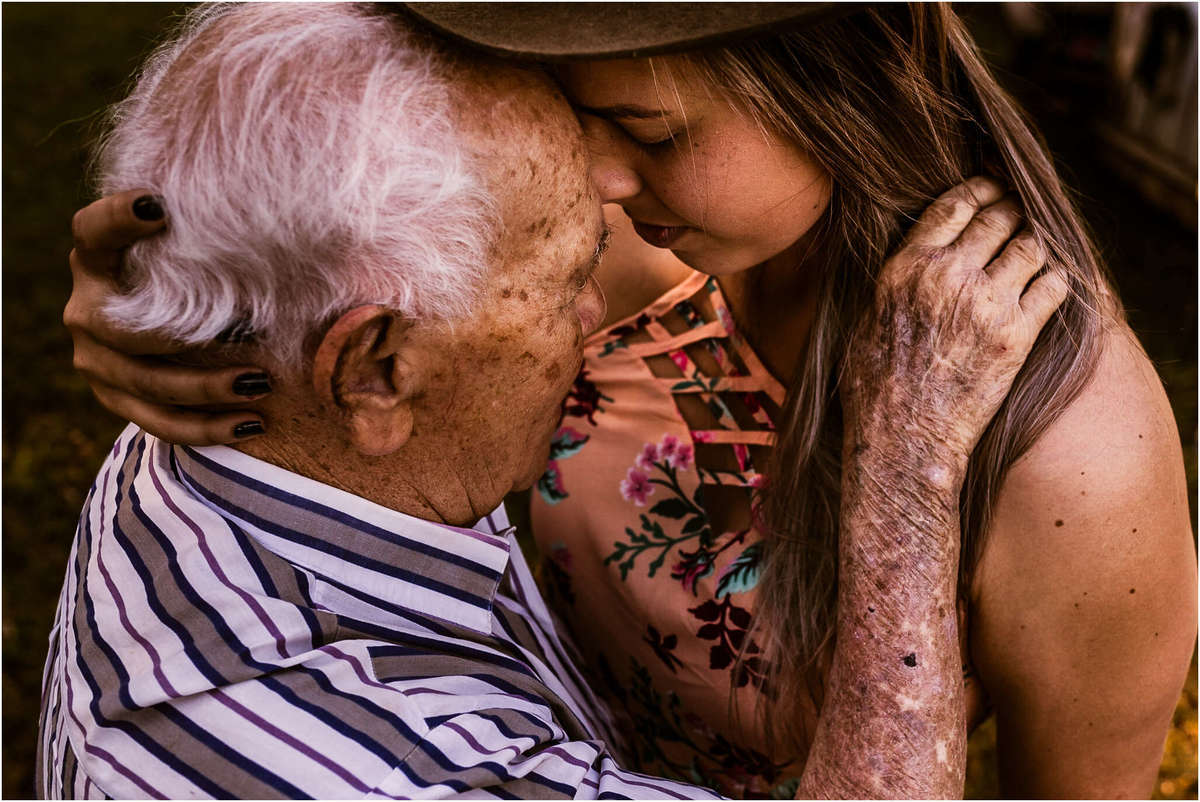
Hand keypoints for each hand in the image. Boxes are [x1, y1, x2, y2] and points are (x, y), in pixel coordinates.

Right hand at [65, 190, 270, 444]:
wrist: (172, 320)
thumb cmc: (202, 271)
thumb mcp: (200, 250)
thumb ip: (216, 237)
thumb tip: (291, 222)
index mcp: (99, 257)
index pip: (93, 230)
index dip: (117, 218)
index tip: (157, 207)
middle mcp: (87, 307)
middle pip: (125, 330)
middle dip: (187, 338)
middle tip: (253, 333)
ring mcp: (95, 358)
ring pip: (145, 383)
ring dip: (207, 389)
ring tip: (263, 384)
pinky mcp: (115, 397)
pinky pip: (158, 422)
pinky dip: (206, 428)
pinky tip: (251, 424)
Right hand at [842, 176, 1068, 470]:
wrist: (903, 438)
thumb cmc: (875, 387)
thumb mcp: (867, 320)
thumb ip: (895, 282)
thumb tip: (912, 260)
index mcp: (905, 268)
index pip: (955, 205)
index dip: (981, 189)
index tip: (992, 188)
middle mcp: (946, 277)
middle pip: (999, 217)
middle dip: (1014, 210)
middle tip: (1022, 214)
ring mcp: (985, 304)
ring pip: (1032, 245)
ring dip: (1038, 242)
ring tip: (1038, 247)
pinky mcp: (1016, 335)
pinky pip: (1055, 285)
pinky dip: (1058, 277)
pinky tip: (1052, 282)